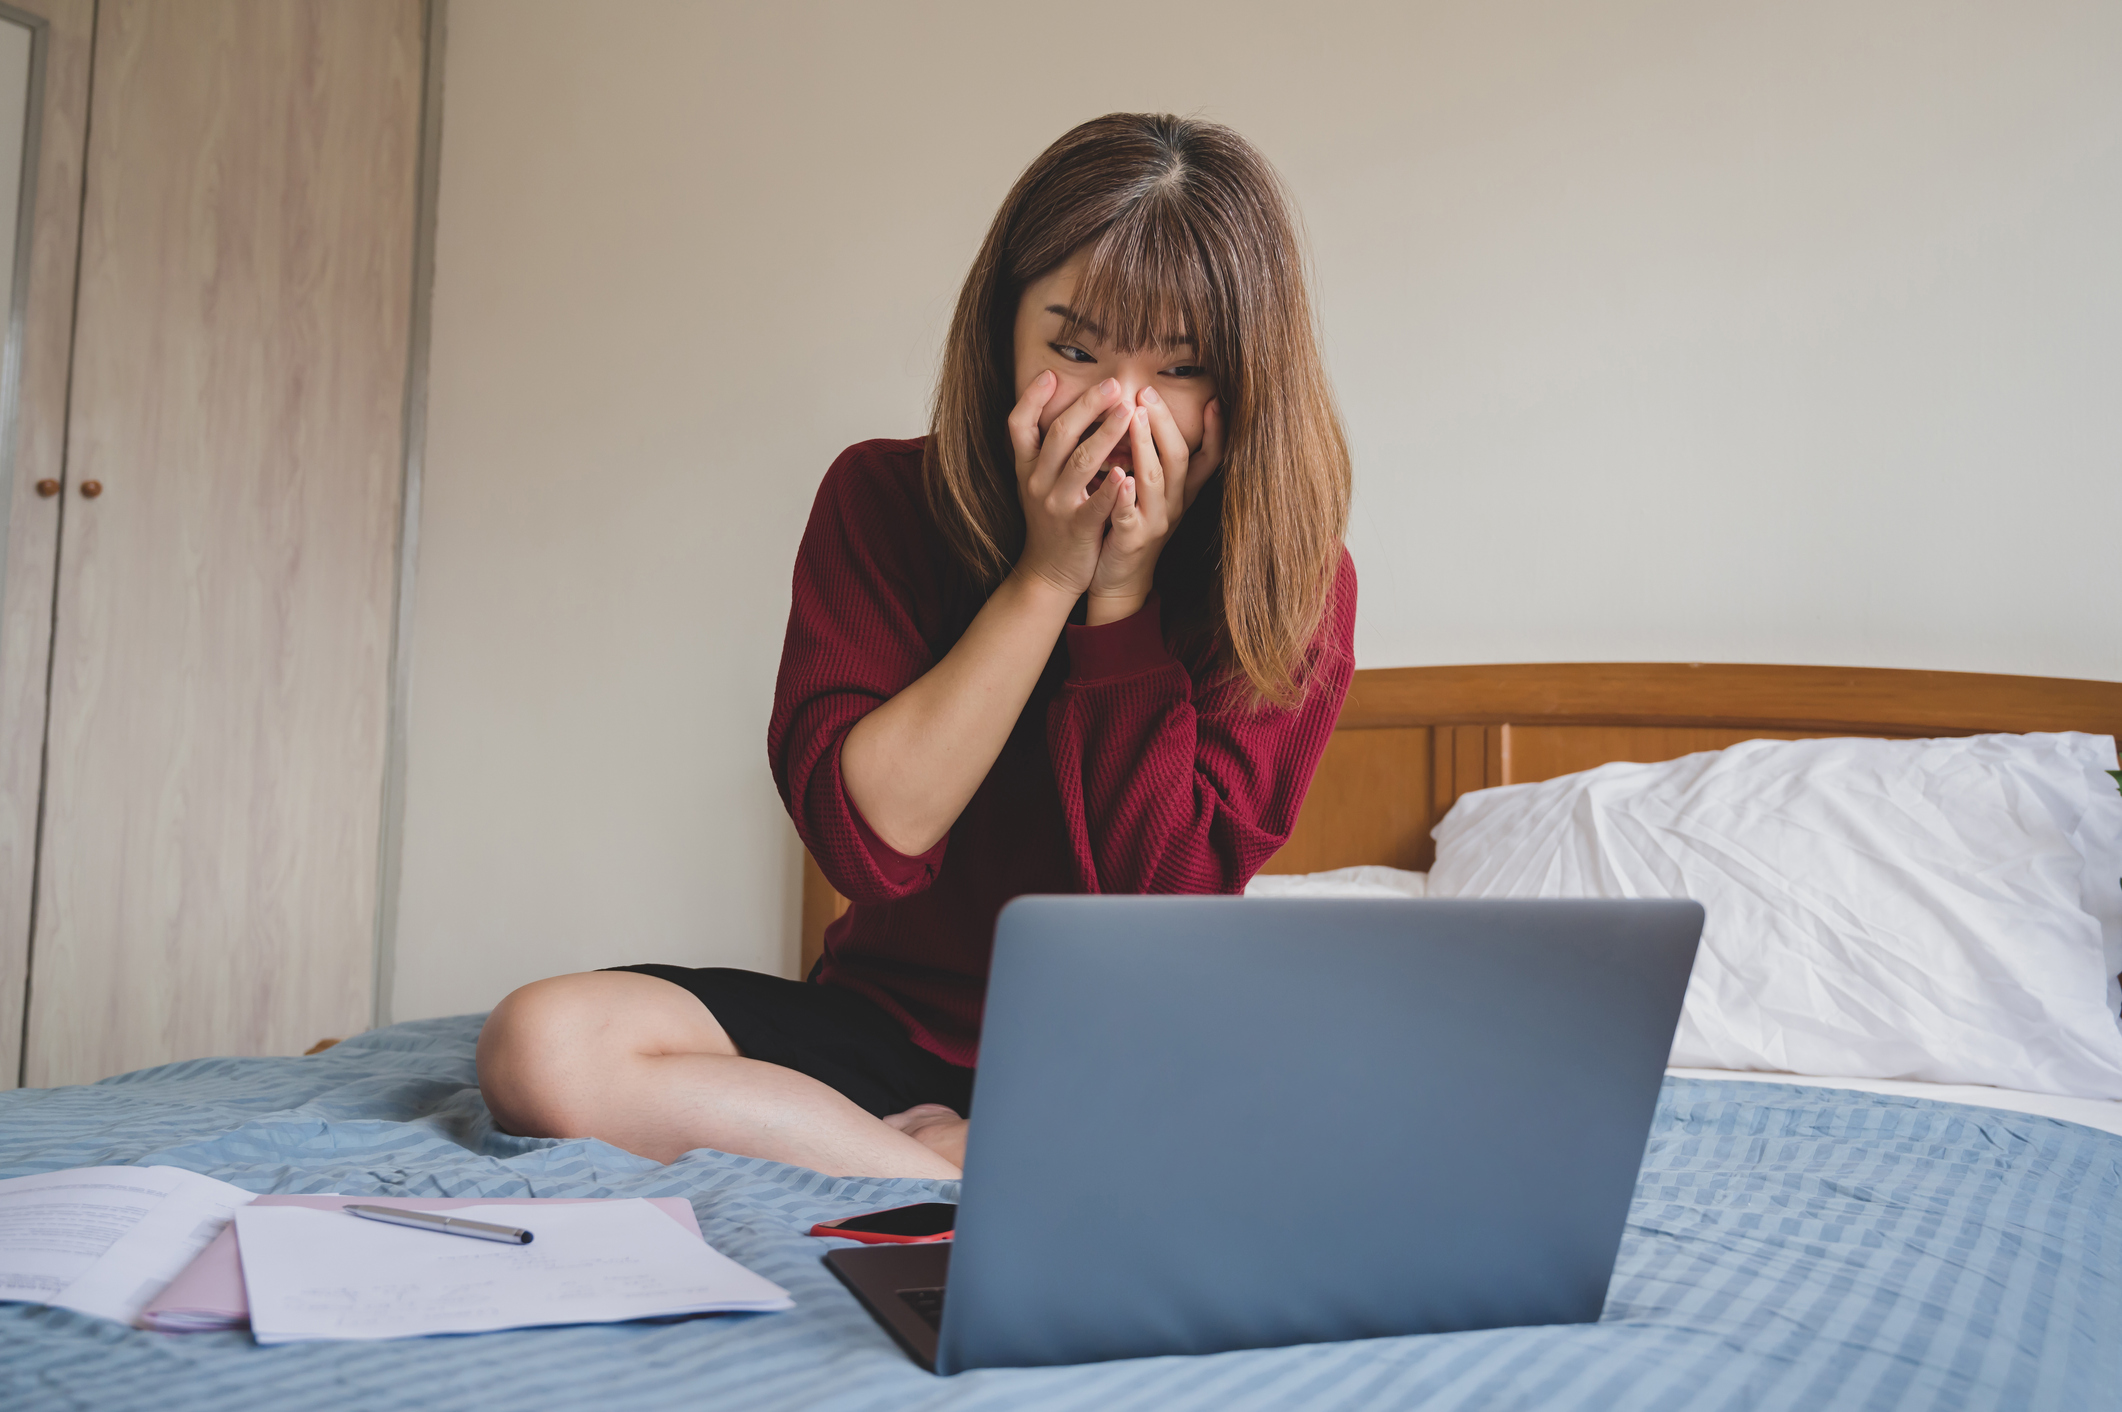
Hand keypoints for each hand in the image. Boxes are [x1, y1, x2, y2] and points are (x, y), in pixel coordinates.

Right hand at [1006, 371, 1133, 598]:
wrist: (1048, 572)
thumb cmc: (1051, 520)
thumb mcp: (1037, 481)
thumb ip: (1046, 448)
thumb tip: (1065, 403)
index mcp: (1026, 467)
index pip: (1019, 424)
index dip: (1031, 398)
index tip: (1051, 373)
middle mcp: (1037, 482)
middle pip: (1060, 434)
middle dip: (1088, 405)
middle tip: (1114, 384)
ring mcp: (1056, 505)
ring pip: (1081, 462)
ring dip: (1106, 434)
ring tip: (1129, 411)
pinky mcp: (1078, 529)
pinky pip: (1095, 505)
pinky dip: (1111, 489)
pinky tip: (1127, 474)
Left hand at [1085, 390, 1223, 623]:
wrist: (1119, 581)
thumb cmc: (1131, 527)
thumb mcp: (1153, 493)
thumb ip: (1155, 460)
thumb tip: (1152, 413)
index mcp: (1180, 491)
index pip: (1209, 458)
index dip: (1216, 431)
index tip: (1213, 400)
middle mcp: (1173, 505)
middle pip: (1177, 457)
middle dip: (1164, 423)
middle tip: (1148, 393)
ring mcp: (1154, 522)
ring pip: (1154, 479)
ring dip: (1146, 446)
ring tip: (1135, 417)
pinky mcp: (1130, 540)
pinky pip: (1129, 514)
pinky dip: (1126, 495)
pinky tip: (1120, 476)